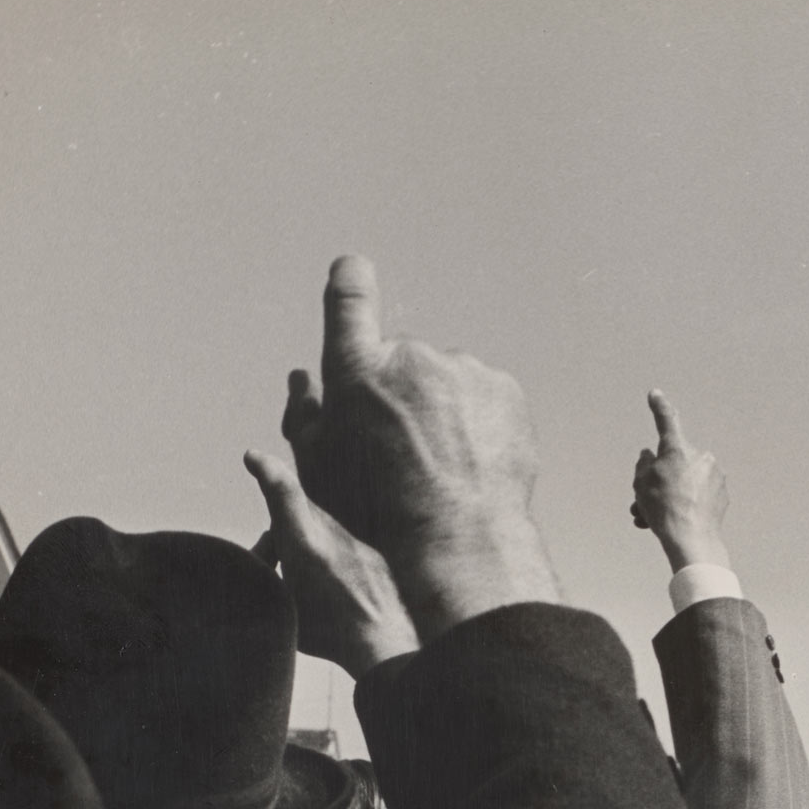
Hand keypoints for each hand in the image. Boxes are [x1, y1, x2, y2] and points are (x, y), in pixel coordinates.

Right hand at [245, 450, 419, 677]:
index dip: (268, 472)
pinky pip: (341, 547)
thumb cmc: (327, 633)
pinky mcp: (372, 554)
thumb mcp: (283, 605)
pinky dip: (327, 562)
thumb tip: (267, 558)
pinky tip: (330, 592)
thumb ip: (272, 575)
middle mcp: (333, 537)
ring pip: (319, 532)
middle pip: (295, 518)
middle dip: (275, 536)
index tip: (253, 457)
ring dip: (302, 549)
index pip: (285, 496)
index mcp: (306, 546)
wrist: (384, 641)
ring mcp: (356, 543)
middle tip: (267, 568)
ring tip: (300, 586)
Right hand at [282, 256, 557, 638]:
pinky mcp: (504, 388)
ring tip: (440, 465)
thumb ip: (305, 413)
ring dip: (442, 409)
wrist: (458, 539)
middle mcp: (413, 356)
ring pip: (446, 381)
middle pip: (403, 362)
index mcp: (358, 369)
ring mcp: (464, 369)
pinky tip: (470, 463)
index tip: (352, 269)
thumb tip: (304, 377)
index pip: (350, 302)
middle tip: (403, 449)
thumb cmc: (376, 511)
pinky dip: (477, 422)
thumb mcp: (317, 467)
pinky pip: (483, 398)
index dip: (349, 282)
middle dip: (401, 392)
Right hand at [630, 390, 730, 572]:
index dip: (659, 406)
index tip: (655, 394)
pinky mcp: (722, 494)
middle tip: (643, 502)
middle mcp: (700, 457)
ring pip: (684, 482)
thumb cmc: (664, 509)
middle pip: (673, 465)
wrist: (692, 539)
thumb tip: (651, 456)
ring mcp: (714, 476)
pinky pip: (698, 495)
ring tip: (652, 517)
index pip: (667, 421)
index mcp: (678, 449)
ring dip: (669, 496)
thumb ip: (644, 464)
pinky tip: (675, 522)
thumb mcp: (641, 483)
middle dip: (658, 481)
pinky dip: (686, 504)